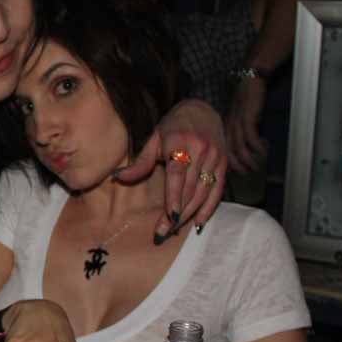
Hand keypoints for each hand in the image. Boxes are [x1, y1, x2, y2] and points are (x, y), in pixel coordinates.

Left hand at [117, 98, 226, 240]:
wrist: (203, 109)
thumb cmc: (172, 126)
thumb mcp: (153, 138)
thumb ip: (140, 162)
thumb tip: (117, 179)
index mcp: (179, 142)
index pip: (177, 174)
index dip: (174, 196)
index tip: (169, 216)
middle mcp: (200, 150)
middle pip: (189, 188)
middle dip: (176, 213)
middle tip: (163, 232)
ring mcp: (215, 158)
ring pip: (202, 193)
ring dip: (189, 214)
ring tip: (174, 229)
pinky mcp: (224, 164)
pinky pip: (217, 191)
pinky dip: (208, 208)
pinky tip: (198, 222)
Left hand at [226, 77, 268, 174]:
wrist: (249, 81)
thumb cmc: (246, 100)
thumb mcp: (240, 117)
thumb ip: (240, 131)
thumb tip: (247, 148)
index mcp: (224, 128)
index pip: (223, 152)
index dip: (230, 164)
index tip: (239, 173)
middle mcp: (227, 128)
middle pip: (229, 154)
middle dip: (240, 167)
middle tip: (250, 172)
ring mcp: (236, 124)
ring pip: (240, 149)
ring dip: (250, 160)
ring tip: (258, 165)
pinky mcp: (247, 119)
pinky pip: (251, 139)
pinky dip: (258, 147)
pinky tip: (265, 150)